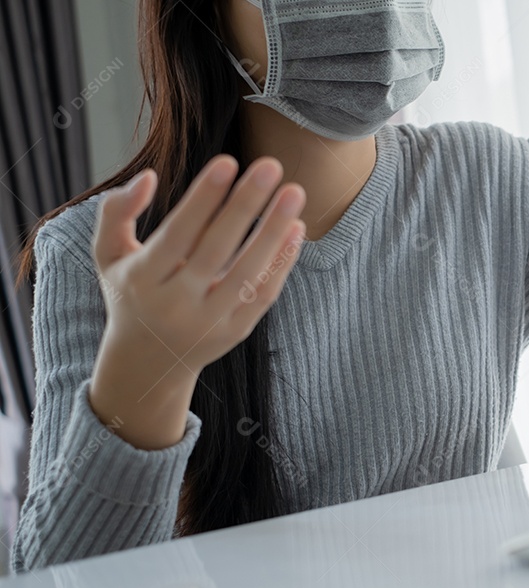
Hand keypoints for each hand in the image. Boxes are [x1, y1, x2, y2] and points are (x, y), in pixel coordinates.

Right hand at [87, 155, 305, 448]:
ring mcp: (209, 322)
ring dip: (274, 232)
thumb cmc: (131, 293)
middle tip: (271, 165)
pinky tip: (296, 228)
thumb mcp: (108, 256)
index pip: (177, 234)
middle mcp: (176, 305)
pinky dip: (282, 262)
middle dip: (245, 206)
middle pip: (216, 251)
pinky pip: (264, 295)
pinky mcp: (235, 332)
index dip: (203, 199)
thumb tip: (148, 177)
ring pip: (248, 275)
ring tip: (294, 193)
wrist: (148, 362)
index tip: (228, 161)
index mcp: (142, 280)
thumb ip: (116, 213)